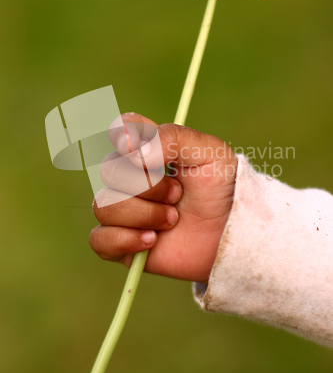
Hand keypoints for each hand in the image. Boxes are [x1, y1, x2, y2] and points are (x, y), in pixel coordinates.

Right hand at [89, 113, 236, 282]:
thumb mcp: (209, 153)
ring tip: (173, 220)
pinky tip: (152, 241)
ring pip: (104, 206)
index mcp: (148, 149)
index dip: (123, 136)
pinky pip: (99, 239)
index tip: (138, 149)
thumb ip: (173, 138)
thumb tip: (135, 153)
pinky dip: (125, 240)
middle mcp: (130, 176)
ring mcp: (123, 210)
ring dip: (144, 214)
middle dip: (148, 186)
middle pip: (110, 171)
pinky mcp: (120, 243)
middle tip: (178, 195)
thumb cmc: (221, 189)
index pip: (120, 130)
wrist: (231, 234)